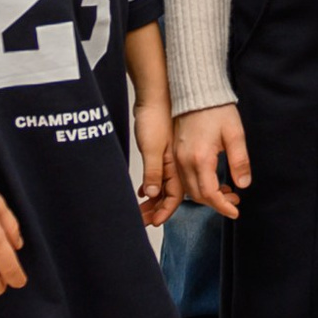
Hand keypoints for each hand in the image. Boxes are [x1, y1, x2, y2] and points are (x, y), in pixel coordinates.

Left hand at [134, 96, 180, 225]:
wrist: (160, 93)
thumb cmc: (157, 117)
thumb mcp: (152, 146)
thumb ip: (154, 170)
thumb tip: (152, 193)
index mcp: (177, 166)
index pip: (174, 197)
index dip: (165, 212)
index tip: (155, 224)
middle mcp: (177, 165)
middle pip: (169, 195)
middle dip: (157, 210)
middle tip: (142, 221)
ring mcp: (172, 158)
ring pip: (165, 186)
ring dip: (153, 200)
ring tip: (140, 211)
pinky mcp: (167, 151)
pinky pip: (162, 174)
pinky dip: (153, 185)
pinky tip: (144, 190)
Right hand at [174, 105, 250, 217]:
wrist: (196, 93)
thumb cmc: (216, 110)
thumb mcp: (235, 134)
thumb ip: (240, 160)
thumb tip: (243, 184)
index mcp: (200, 158)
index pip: (209, 193)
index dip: (223, 206)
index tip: (235, 211)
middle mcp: (184, 161)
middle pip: (197, 195)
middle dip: (216, 203)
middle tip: (235, 201)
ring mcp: (177, 158)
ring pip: (189, 189)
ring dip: (206, 196)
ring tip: (227, 193)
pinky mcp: (176, 154)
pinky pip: (183, 178)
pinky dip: (197, 186)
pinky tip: (212, 181)